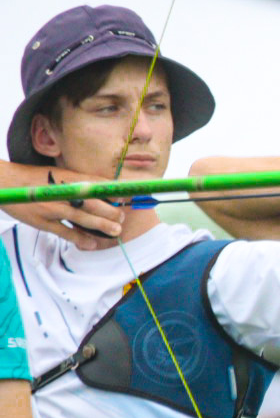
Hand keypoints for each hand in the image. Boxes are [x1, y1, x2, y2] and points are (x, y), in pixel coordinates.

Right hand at [2, 166, 123, 249]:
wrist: (4, 182)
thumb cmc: (34, 179)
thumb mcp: (58, 174)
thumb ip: (78, 182)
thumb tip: (102, 188)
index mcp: (67, 178)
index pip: (97, 184)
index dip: (115, 192)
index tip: (129, 197)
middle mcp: (62, 192)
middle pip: (94, 203)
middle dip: (112, 212)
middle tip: (121, 218)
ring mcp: (53, 208)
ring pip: (83, 218)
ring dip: (102, 226)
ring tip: (116, 231)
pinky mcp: (43, 222)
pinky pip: (66, 232)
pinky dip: (80, 239)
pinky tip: (92, 244)